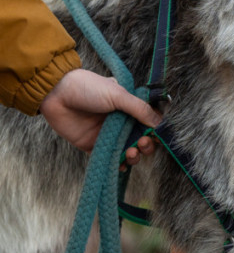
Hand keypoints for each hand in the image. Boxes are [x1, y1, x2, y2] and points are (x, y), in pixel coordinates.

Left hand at [39, 68, 159, 164]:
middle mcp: (120, 122)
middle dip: (146, 145)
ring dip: (134, 156)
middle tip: (142, 144)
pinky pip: (110, 159)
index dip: (154, 131)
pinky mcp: (94, 145)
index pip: (148, 122)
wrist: (55, 94)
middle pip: (141, 139)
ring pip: (128, 151)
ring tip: (131, 153)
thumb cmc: (87, 87)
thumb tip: (159, 123)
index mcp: (128, 107)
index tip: (156, 135)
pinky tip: (122, 164)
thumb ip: (140, 109)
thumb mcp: (118, 94)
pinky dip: (118, 164)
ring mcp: (107, 135)